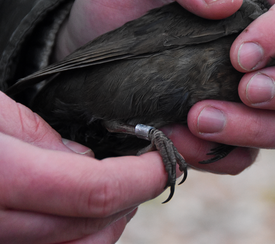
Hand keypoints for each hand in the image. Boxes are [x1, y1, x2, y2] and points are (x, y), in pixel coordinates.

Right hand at [0, 92, 176, 242]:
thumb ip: (39, 136)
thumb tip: (84, 159)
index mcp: (2, 175)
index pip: (94, 191)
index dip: (142, 179)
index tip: (163, 160)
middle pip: (89, 226)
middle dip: (132, 198)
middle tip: (148, 170)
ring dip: (109, 223)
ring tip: (122, 191)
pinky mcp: (3, 242)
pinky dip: (80, 235)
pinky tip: (85, 210)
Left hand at [55, 0, 274, 174]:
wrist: (95, 43)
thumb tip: (226, 2)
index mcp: (266, 3)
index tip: (242, 53)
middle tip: (244, 89)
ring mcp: (258, 100)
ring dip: (257, 130)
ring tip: (199, 118)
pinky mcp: (232, 134)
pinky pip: (248, 158)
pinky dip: (221, 155)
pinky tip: (180, 139)